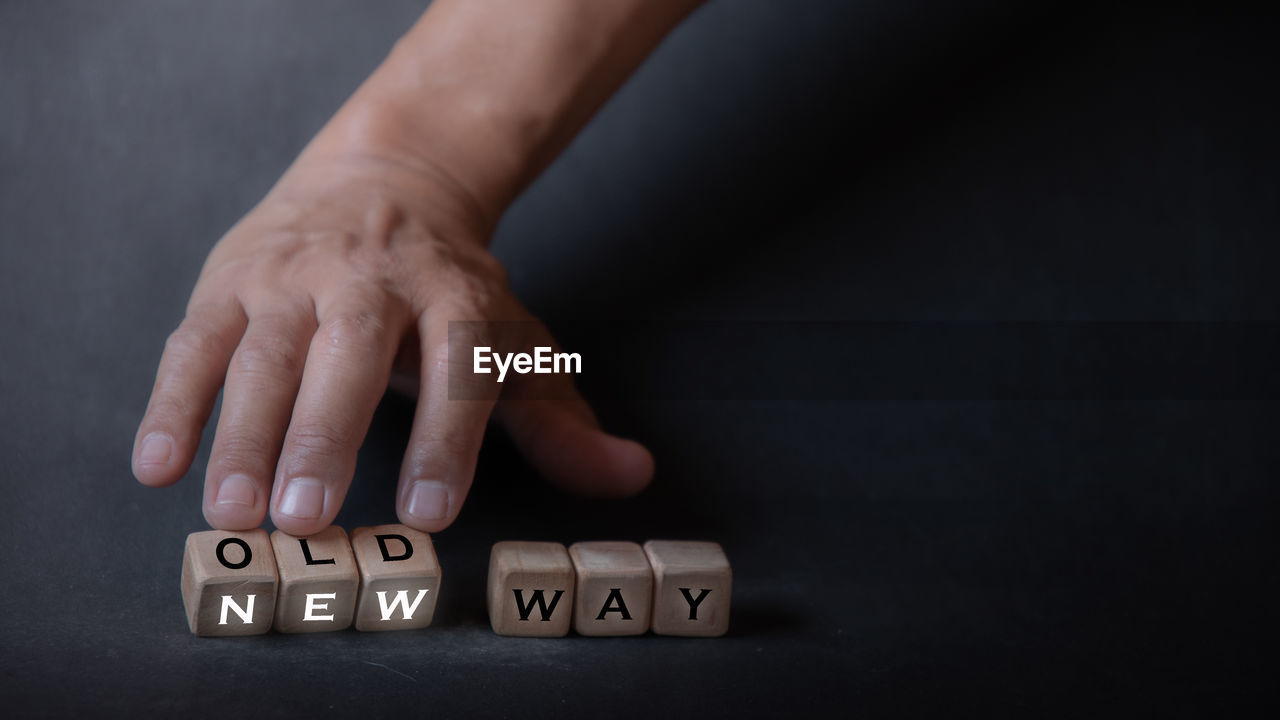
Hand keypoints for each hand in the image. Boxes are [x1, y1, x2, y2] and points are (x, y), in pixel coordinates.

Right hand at [131, 148, 652, 535]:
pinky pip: (194, 343)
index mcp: (453, 293)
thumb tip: (632, 476)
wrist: (383, 180)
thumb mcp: (513, 341)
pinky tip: (159, 465)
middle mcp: (371, 278)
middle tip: (306, 517)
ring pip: (262, 352)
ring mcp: (293, 274)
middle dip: (323, 437)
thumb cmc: (451, 287)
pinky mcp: (230, 280)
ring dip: (241, 432)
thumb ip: (559, 419)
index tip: (428, 510)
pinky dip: (173, 402)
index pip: (457, 363)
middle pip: (349, 357)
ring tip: (231, 510)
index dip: (446, 437)